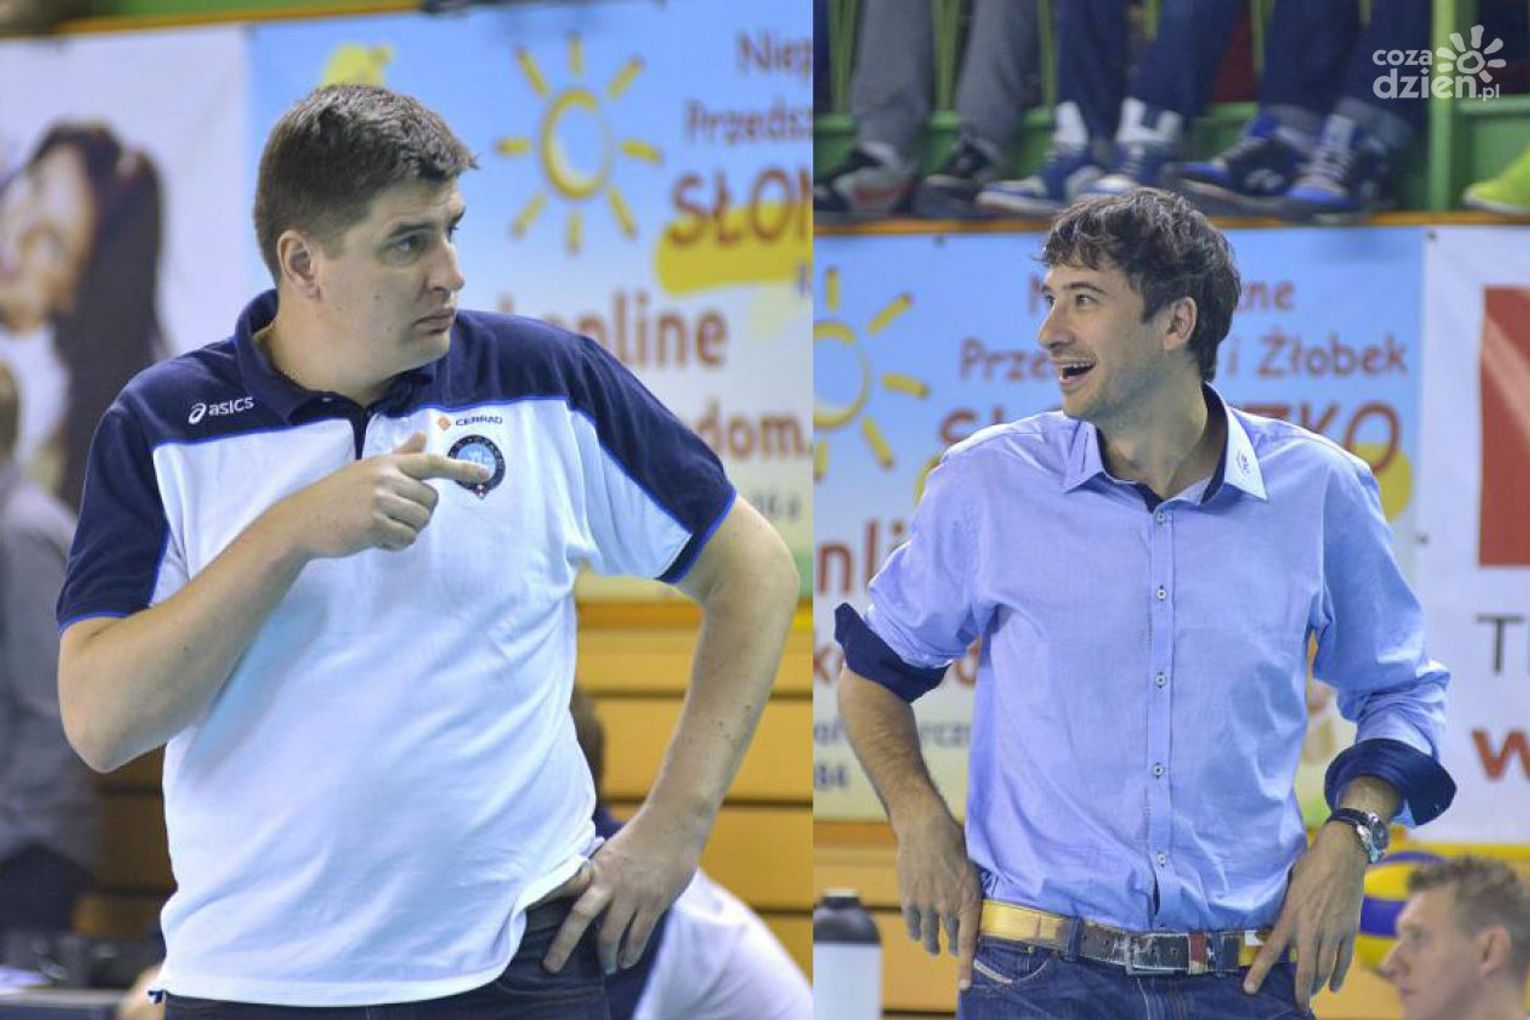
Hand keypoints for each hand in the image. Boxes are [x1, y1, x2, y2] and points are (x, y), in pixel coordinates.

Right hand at [273, 432, 489, 557]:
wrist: (302, 520)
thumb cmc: (337, 495)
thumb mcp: (368, 469)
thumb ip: (400, 455)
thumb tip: (424, 436)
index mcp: (386, 463)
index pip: (431, 463)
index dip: (461, 468)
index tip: (484, 472)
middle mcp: (386, 478)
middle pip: (431, 501)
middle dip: (419, 514)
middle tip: (393, 517)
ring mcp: (379, 501)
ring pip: (421, 521)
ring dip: (407, 530)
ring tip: (382, 527)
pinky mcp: (373, 524)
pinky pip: (406, 539)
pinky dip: (395, 544)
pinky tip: (375, 539)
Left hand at [542, 809, 701, 974]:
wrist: (674, 821)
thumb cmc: (641, 837)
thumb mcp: (612, 852)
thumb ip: (598, 875)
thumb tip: (586, 897)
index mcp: (595, 868)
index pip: (562, 883)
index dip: (540, 897)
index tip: (519, 911)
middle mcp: (609, 882)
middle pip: (579, 917)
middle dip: (563, 945)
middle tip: (551, 967)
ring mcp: (632, 893)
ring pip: (610, 935)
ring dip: (605, 957)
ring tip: (606, 967)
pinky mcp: (654, 902)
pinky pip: (638, 937)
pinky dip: (630, 954)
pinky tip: (626, 961)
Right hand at [893, 803, 982, 991]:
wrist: (925, 828)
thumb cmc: (955, 841)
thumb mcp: (974, 868)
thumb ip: (973, 892)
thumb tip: (977, 907)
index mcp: (969, 900)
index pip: (969, 942)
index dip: (967, 966)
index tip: (965, 984)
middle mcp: (948, 907)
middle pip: (952, 938)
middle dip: (954, 946)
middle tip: (954, 950)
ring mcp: (927, 904)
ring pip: (929, 935)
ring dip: (932, 944)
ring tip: (933, 948)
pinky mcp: (909, 898)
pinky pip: (912, 924)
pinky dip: (915, 932)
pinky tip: (917, 934)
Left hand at [1243, 824, 1367, 1007]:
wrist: (1341, 857)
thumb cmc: (1309, 866)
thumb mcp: (1287, 887)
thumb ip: (1282, 909)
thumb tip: (1272, 925)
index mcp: (1289, 917)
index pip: (1271, 951)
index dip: (1259, 972)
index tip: (1250, 989)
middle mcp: (1310, 929)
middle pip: (1304, 971)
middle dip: (1300, 992)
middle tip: (1298, 1006)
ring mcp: (1332, 931)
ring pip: (1325, 969)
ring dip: (1319, 985)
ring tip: (1313, 993)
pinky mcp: (1349, 930)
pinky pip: (1344, 960)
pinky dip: (1339, 976)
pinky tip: (1335, 986)